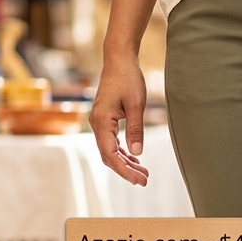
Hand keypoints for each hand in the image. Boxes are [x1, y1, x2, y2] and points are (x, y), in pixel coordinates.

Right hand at [89, 55, 148, 185]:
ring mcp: (99, 122)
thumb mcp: (137, 104)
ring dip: (125, 162)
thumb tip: (138, 153)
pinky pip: (111, 141)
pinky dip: (123, 152)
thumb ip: (136, 129)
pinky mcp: (104, 119)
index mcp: (101, 121)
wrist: (119, 60)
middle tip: (145, 181)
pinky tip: (135, 158)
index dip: (124, 170)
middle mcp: (96, 124)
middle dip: (126, 170)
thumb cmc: (128, 78)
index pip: (110, 155)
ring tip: (143, 173)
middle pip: (108, 156)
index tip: (139, 181)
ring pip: (110, 150)